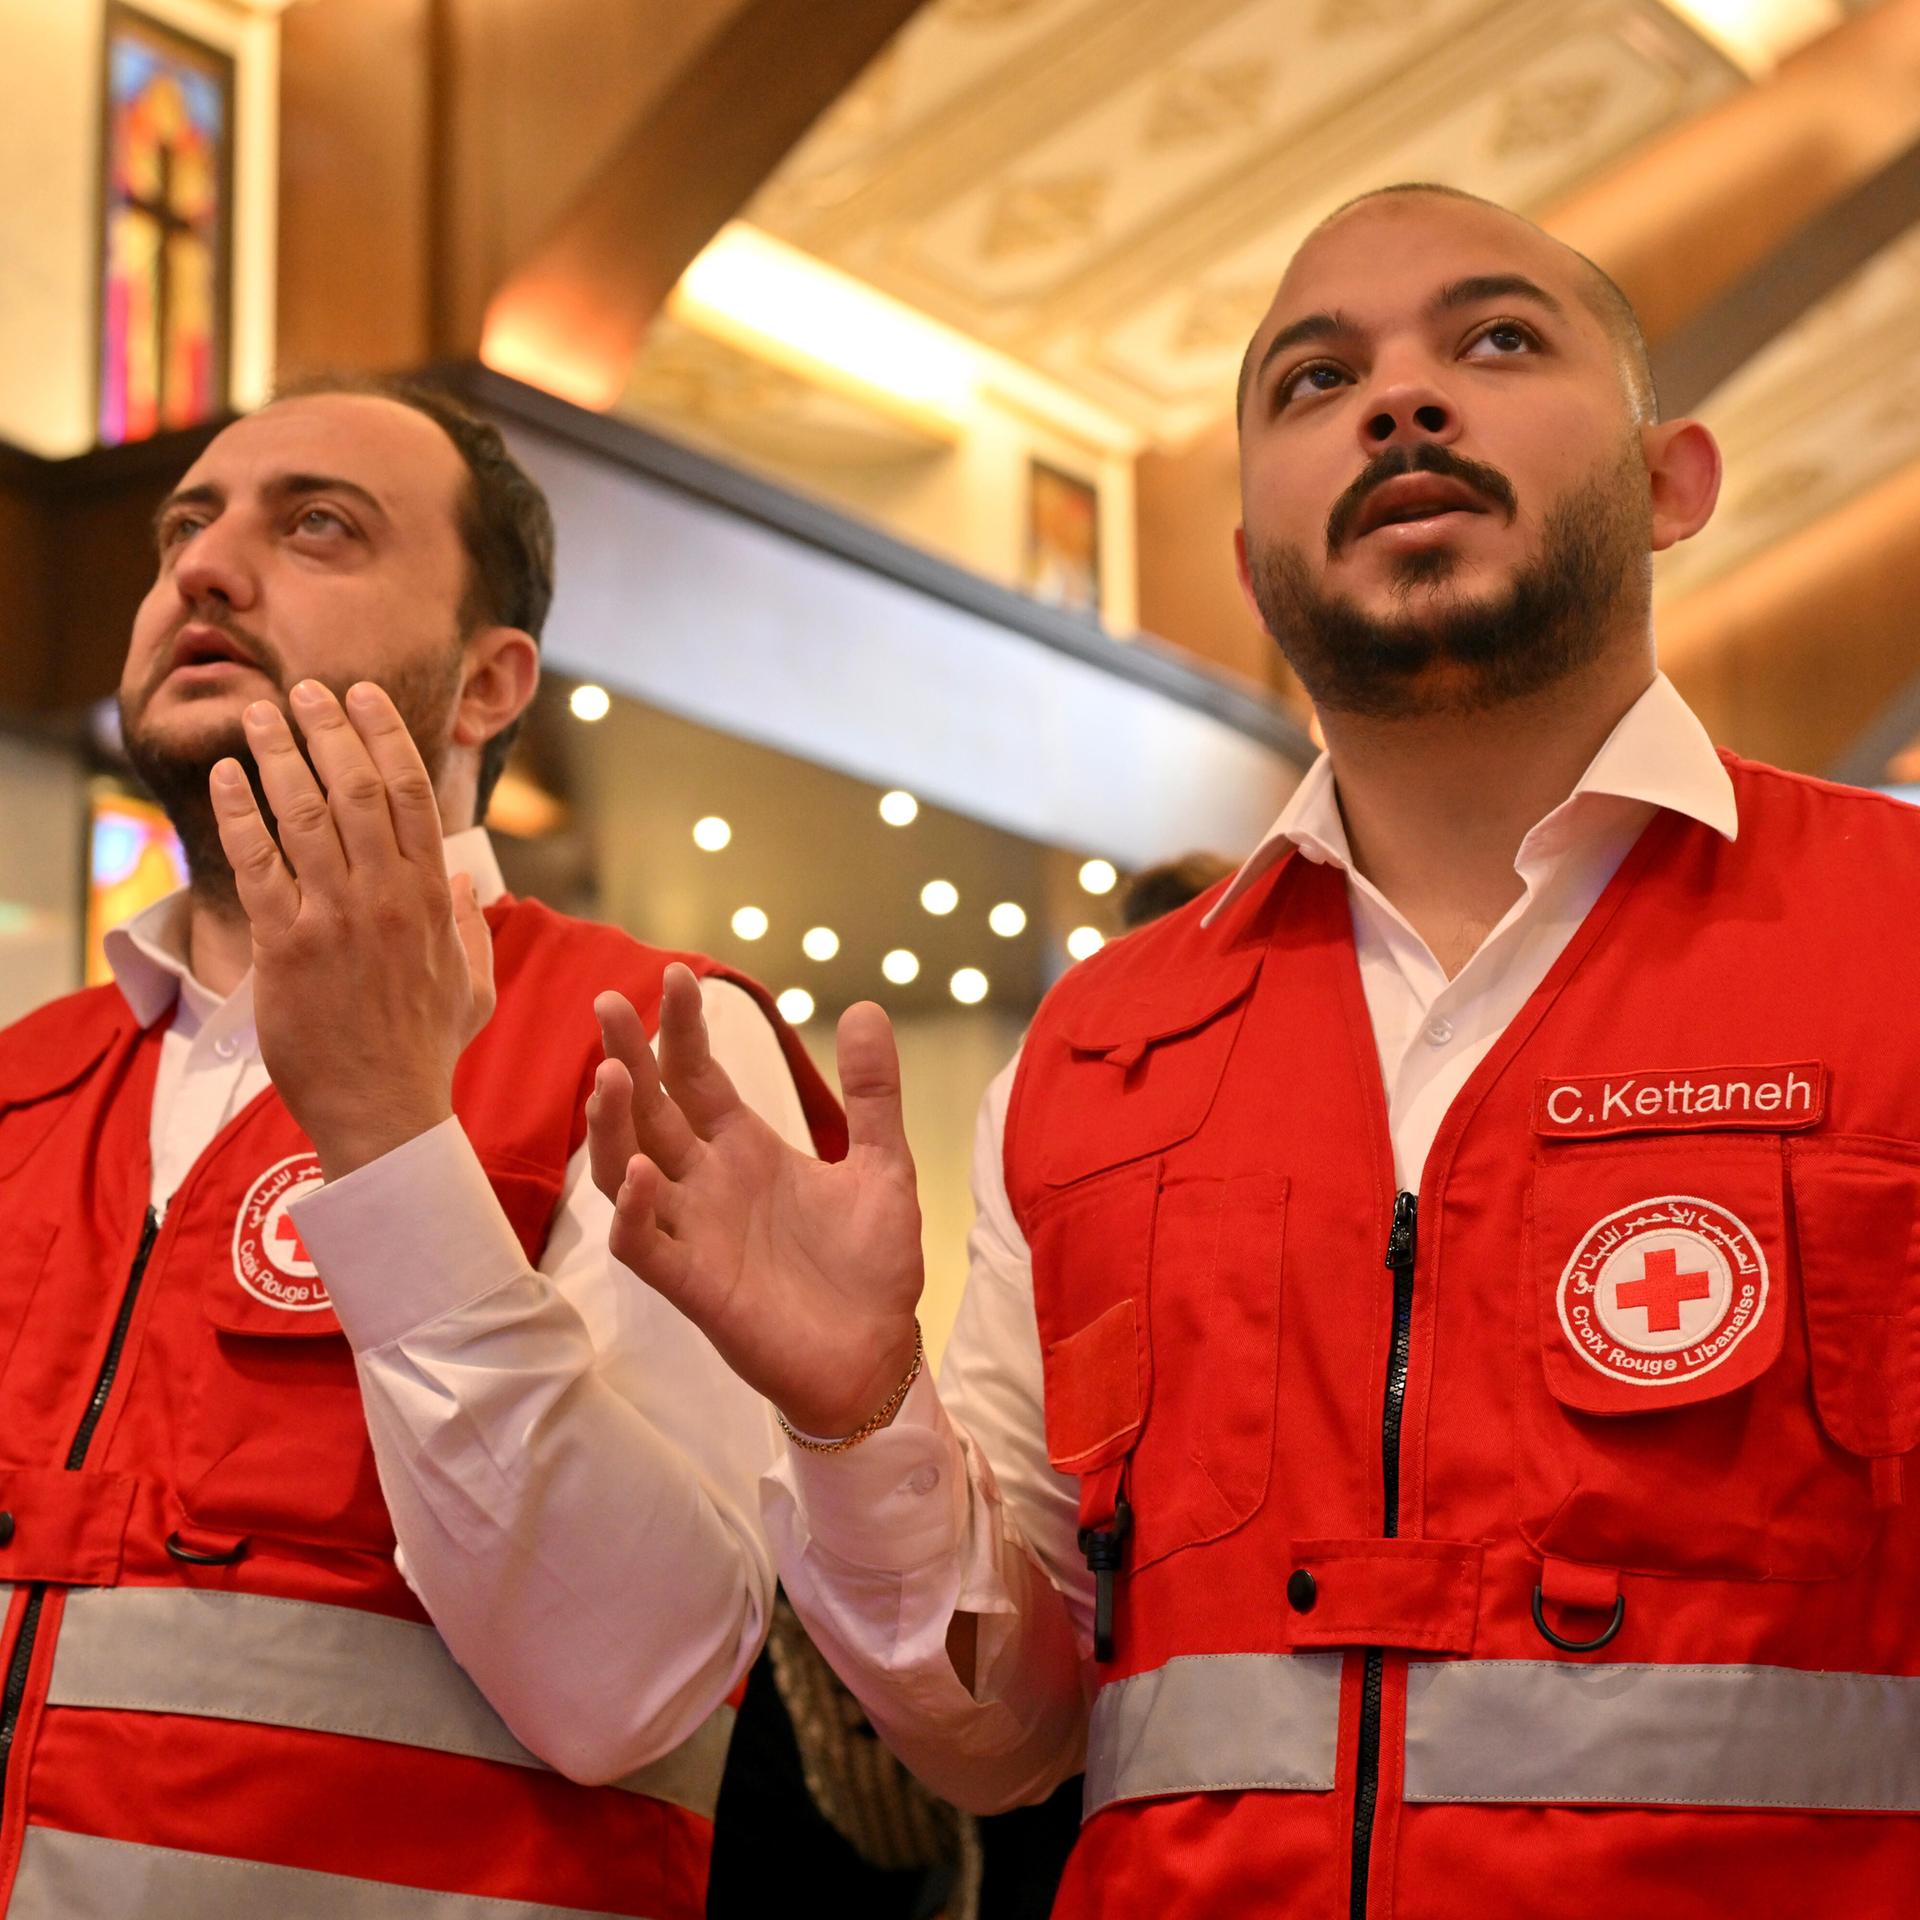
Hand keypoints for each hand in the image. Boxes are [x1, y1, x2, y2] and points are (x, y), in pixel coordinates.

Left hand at [209, 679, 494, 1180]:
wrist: (383, 1109)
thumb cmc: (427, 1050)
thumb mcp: (473, 985)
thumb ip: (469, 925)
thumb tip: (464, 877)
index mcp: (432, 898)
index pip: (413, 794)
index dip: (385, 735)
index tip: (363, 698)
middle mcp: (386, 896)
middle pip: (358, 787)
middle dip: (329, 728)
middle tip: (304, 689)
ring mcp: (334, 918)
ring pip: (304, 813)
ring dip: (278, 754)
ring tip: (258, 714)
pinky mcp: (284, 946)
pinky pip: (257, 864)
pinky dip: (239, 814)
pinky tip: (226, 779)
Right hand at [589, 968, 923, 1440]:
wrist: (879, 1357)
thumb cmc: (871, 1268)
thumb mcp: (884, 1166)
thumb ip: (873, 1094)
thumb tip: (868, 1007)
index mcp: (746, 1151)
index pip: (697, 1077)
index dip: (681, 1030)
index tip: (675, 975)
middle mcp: (709, 1185)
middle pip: (650, 1111)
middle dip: (626, 1057)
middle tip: (607, 1002)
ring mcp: (696, 1234)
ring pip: (627, 1172)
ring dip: (613, 1127)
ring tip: (611, 1076)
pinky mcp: (696, 1287)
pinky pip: (645, 1247)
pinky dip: (637, 1210)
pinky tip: (645, 1170)